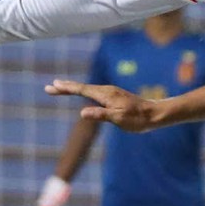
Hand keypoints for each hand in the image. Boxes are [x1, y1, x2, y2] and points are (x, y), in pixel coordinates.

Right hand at [44, 79, 159, 132]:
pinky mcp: (114, 97)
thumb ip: (100, 114)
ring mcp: (110, 93)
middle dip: (65, 87)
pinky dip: (82, 91)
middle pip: (82, 87)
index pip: (81, 90)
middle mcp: (106, 90)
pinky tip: (81, 93)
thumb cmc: (137, 118)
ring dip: (72, 88)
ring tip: (60, 88)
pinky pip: (93, 92)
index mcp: (105, 94)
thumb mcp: (118, 118)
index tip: (52, 86)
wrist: (154, 114)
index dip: (66, 89)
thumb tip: (82, 113)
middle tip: (50, 87)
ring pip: (87, 89)